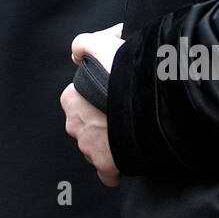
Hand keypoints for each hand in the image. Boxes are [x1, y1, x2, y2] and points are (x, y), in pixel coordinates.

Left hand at [63, 23, 125, 186]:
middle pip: (87, 126)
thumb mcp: (101, 45)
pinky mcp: (106, 166)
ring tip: (132, 131)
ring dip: (110, 142)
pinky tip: (129, 155)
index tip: (113, 94)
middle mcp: (75, 125)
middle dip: (102, 121)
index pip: (79, 100)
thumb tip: (81, 49)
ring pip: (96, 148)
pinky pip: (108, 173)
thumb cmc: (124, 73)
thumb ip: (86, 43)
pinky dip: (116, 169)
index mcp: (70, 98)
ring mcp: (89, 148)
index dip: (98, 96)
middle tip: (124, 112)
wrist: (148, 101)